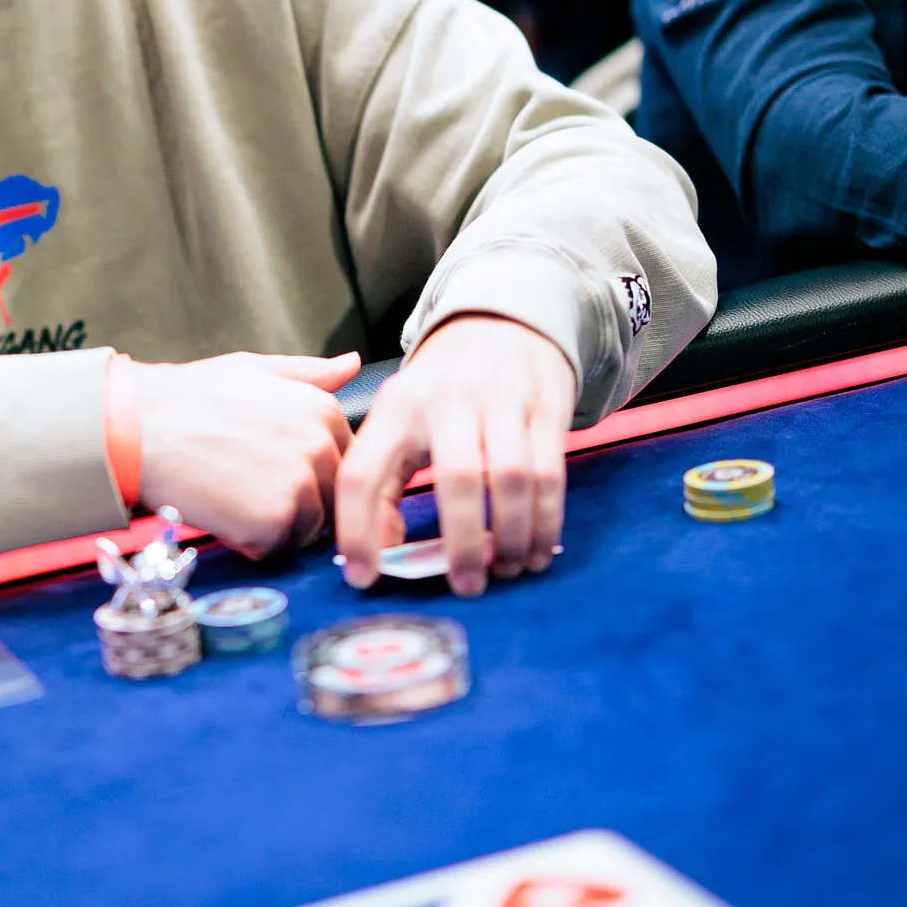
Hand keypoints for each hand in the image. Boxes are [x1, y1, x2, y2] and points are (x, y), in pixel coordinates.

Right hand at [135, 351, 358, 554]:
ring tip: (232, 494)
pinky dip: (248, 541)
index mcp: (322, 410)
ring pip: (307, 528)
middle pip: (332, 500)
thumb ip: (309, 374)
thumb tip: (351, 364)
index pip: (344, 463)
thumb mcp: (253, 372)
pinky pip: (275, 547)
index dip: (310, 474)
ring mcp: (299, 485)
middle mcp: (320, 446)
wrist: (139, 427)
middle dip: (299, 503)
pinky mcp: (274, 521)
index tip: (274, 470)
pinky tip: (222, 511)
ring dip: (274, 525)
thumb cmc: (189, 398)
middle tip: (248, 485)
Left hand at [334, 315, 575, 598]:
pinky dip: (546, 520)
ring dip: (512, 536)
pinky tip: (537, 550)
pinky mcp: (544, 408)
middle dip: (463, 542)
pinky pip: (549, 474)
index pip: (363, 473)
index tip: (363, 579)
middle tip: (466, 586)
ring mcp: (501, 401)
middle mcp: (446, 400)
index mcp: (395, 408)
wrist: (503, 320)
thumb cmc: (441, 389)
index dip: (357, 531)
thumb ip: (382, 478)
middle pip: (456, 480)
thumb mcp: (398, 416)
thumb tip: (380, 552)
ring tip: (506, 571)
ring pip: (511, 479)